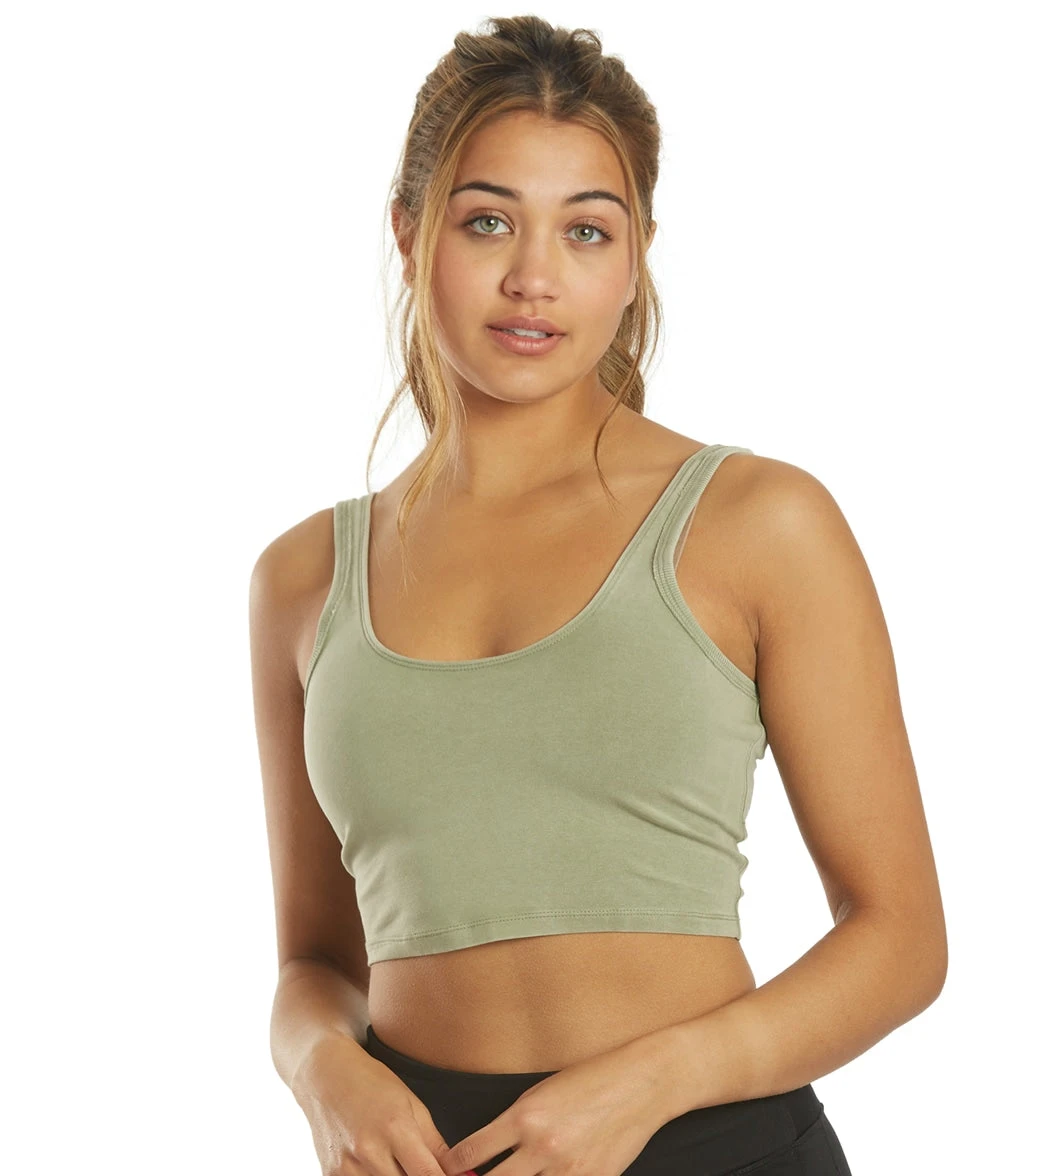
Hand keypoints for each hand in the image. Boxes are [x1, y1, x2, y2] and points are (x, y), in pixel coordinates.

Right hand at [294, 1034, 452, 1175]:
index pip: (429, 1175)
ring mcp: (346, 1167)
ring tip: (399, 1165)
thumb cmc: (372, 1083)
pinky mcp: (329, 1175)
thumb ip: (435, 1143)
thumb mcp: (412, 1104)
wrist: (324, 1075)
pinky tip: (379, 1167)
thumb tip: (461, 1173)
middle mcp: (369, 1150)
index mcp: (396, 1128)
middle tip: (421, 1167)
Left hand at [437, 1038, 668, 1175]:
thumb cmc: (590, 1079)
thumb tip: (487, 1151)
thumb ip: (514, 1123)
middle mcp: (541, 1146)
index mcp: (523, 1116)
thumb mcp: (541, 1092)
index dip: (451, 1168)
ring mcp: (568, 1169)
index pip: (470, 1154)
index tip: (445, 1172)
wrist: (640, 1083)